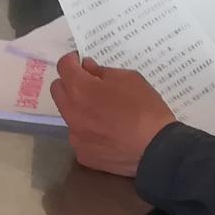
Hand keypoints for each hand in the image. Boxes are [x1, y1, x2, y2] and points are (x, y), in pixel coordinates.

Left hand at [50, 53, 177, 176]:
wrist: (157, 150)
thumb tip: (88, 68)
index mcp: (81, 90)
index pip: (63, 67)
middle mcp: (71, 112)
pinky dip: (89, 131)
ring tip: (104, 114)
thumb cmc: (146, 109)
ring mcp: (75, 136)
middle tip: (90, 85)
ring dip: (79, 108)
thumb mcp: (130, 79)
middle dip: (70, 83)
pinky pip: (80, 136)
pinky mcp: (83, 154)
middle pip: (58, 90)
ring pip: (69, 115)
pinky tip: (108, 134)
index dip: (72, 60)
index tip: (81, 62)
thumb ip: (103, 72)